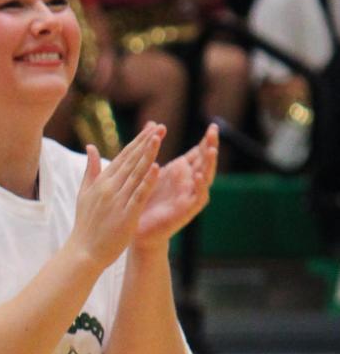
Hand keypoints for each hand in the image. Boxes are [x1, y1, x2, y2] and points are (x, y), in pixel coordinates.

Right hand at [69, 124, 162, 271]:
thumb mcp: (85, 193)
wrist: (84, 252)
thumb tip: (90, 146)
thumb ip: (90, 169)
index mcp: (102, 181)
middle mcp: (109, 187)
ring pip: (136, 173)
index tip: (151, 128)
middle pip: (131, 160)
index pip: (123, 156)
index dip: (138, 141)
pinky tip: (157, 168)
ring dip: (148, 154)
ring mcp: (117, 200)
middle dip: (146, 142)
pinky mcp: (126, 214)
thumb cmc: (86, 224)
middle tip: (161, 127)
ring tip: (159, 138)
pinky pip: (139, 194)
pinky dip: (147, 181)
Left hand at [134, 123, 216, 250]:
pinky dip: (199, 186)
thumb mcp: (149, 169)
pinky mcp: (186, 210)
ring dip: (209, 164)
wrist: (138, 230)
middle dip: (211, 146)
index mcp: (181, 171)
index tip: (213, 125)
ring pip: (205, 177)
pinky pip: (197, 197)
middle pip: (205, 161)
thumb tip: (152, 124)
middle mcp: (189, 182)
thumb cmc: (144, 199)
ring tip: (212, 150)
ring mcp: (189, 196)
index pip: (199, 153)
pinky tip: (199, 176)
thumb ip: (153, 148)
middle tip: (214, 131)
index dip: (206, 140)